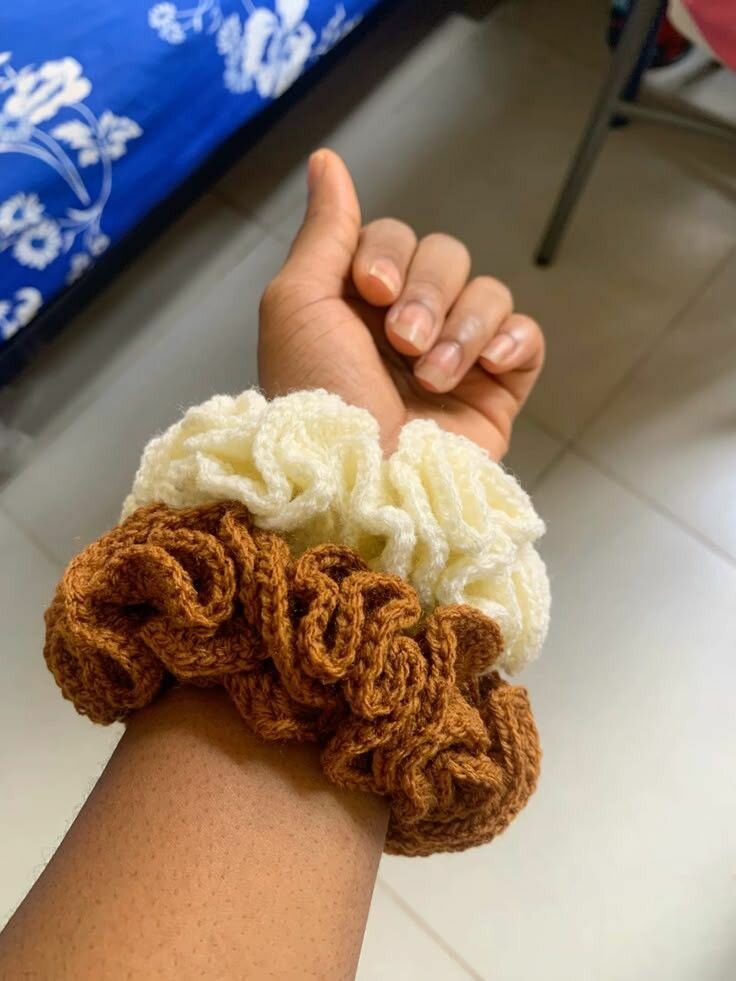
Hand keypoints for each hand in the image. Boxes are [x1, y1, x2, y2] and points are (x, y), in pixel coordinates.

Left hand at [258, 149, 543, 458]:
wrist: (361, 484)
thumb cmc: (317, 397)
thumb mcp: (299, 305)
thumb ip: (324, 232)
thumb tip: (327, 160)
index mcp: (360, 304)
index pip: (396, 237)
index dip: (390, 253)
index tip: (372, 291)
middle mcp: (408, 324)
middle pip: (447, 257)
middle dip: (428, 295)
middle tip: (403, 343)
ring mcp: (455, 358)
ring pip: (487, 293)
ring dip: (461, 329)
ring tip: (433, 377)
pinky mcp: (496, 390)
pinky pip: (526, 336)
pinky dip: (511, 343)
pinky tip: (486, 368)